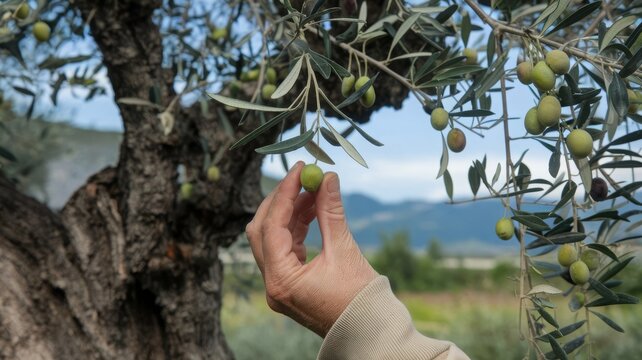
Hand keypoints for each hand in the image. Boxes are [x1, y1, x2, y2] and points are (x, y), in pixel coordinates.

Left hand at [245, 161, 376, 336]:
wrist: (368, 331)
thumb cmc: (359, 298)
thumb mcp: (344, 250)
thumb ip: (331, 212)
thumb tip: (327, 176)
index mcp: (281, 281)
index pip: (272, 227)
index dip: (285, 194)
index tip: (300, 170)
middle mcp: (272, 285)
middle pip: (261, 231)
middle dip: (280, 201)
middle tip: (301, 177)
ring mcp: (278, 286)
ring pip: (271, 238)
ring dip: (290, 212)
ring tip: (314, 191)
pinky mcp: (288, 283)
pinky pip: (285, 248)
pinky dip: (296, 227)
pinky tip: (312, 209)